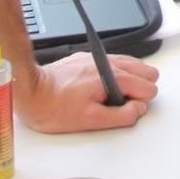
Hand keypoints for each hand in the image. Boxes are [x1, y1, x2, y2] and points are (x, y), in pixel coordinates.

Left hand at [14, 52, 158, 131]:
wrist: (32, 91)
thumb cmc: (56, 107)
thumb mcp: (91, 120)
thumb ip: (121, 116)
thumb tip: (138, 110)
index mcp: (113, 76)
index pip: (148, 86)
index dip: (139, 104)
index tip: (123, 111)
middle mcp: (109, 62)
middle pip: (146, 71)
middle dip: (139, 89)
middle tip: (118, 105)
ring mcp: (99, 58)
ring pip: (132, 64)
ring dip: (128, 81)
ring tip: (108, 98)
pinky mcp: (89, 58)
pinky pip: (115, 63)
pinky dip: (115, 75)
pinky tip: (99, 88)